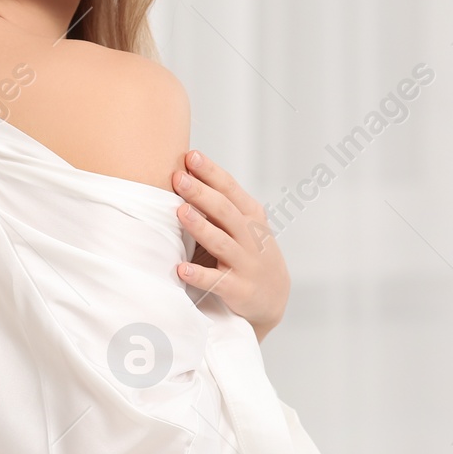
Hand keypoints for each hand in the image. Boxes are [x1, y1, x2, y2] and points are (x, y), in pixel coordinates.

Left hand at [171, 150, 287, 341]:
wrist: (273, 296)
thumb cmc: (249, 251)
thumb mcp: (245, 223)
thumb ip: (221, 203)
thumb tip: (186, 171)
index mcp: (251, 215)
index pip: (230, 189)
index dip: (211, 172)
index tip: (191, 156)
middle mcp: (251, 237)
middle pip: (225, 211)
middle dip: (201, 193)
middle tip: (178, 178)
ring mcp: (245, 263)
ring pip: (221, 242)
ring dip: (200, 227)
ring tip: (180, 212)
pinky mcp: (238, 289)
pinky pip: (216, 281)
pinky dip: (199, 275)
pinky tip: (181, 269)